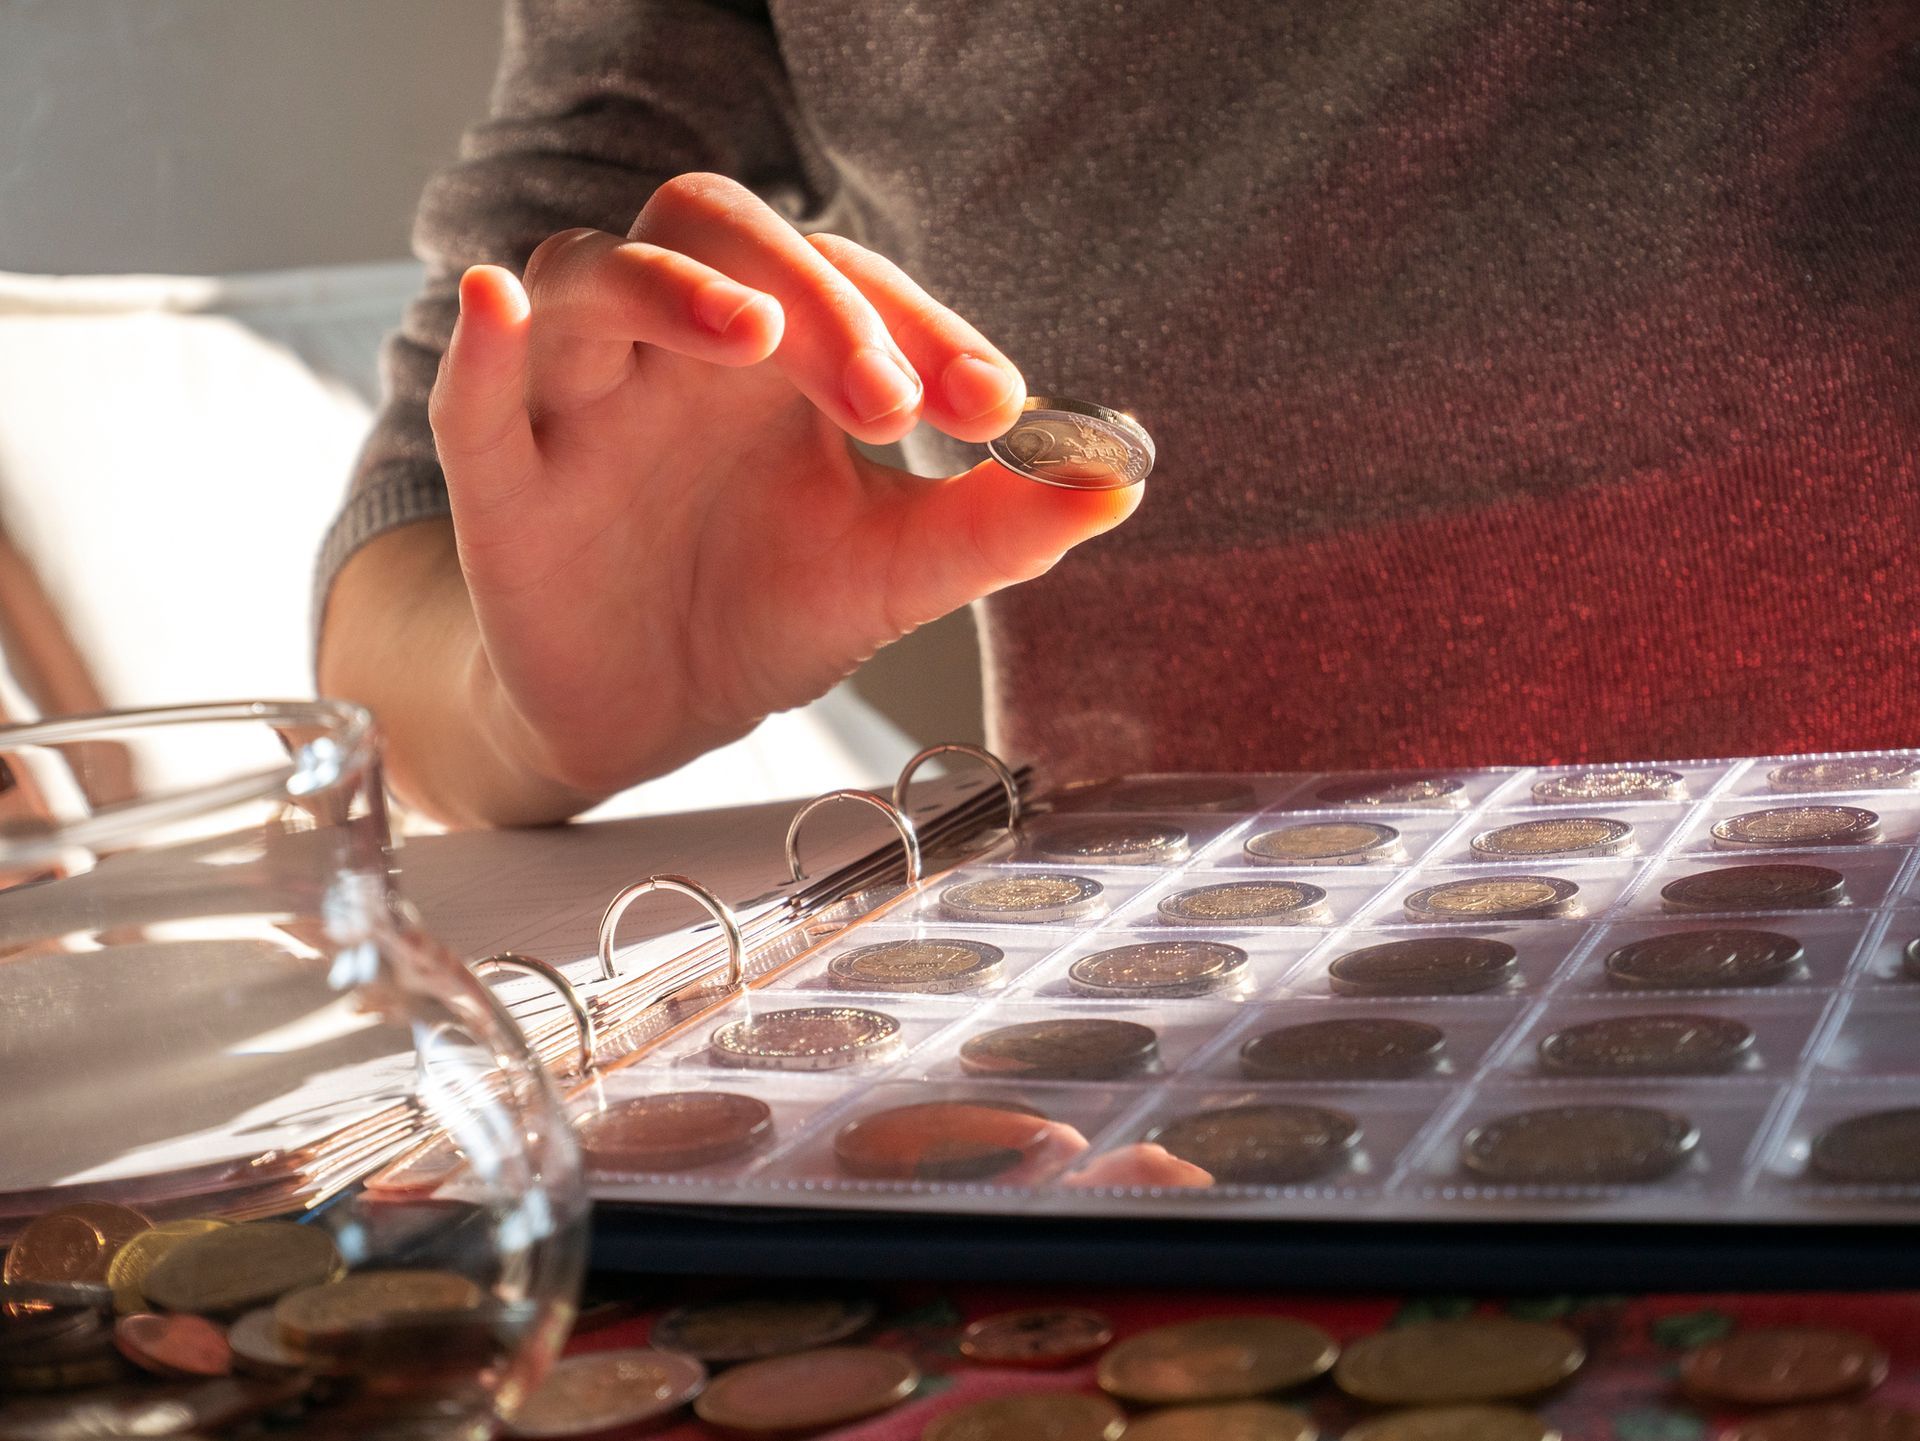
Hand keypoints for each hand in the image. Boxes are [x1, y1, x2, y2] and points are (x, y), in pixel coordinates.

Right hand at [421, 173, 1140, 813]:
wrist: (652, 712)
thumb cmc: (760, 609)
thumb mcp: (892, 570)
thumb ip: (995, 526)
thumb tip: (1117, 482)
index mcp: (774, 355)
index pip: (844, 278)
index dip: (921, 321)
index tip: (996, 406)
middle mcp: (674, 352)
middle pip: (717, 233)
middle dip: (819, 301)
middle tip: (896, 401)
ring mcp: (578, 404)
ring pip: (592, 277)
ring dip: (673, 289)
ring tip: (756, 331)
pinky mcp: (502, 486)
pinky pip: (472, 396)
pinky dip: (480, 345)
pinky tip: (498, 306)